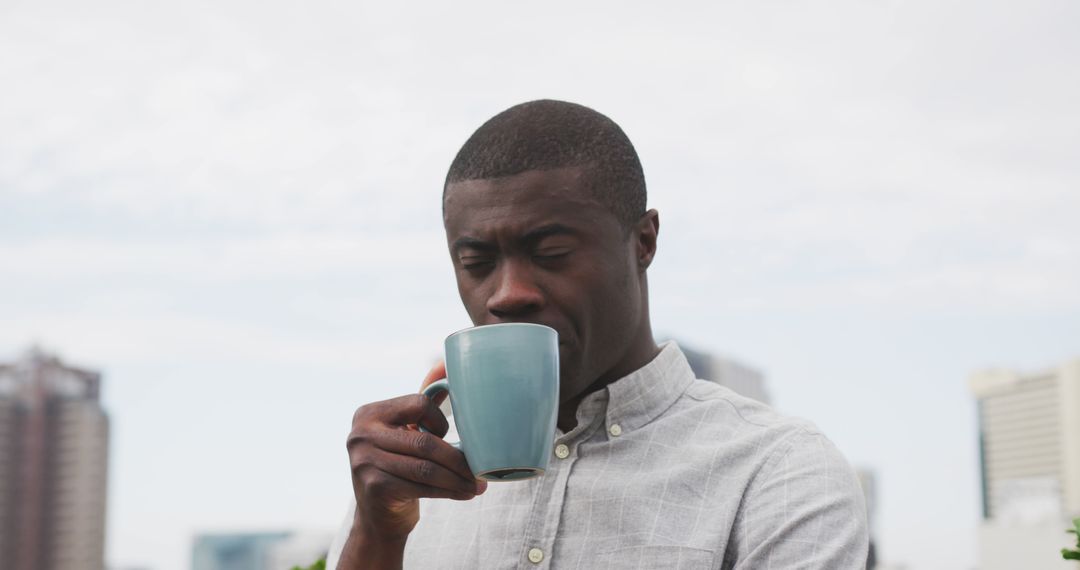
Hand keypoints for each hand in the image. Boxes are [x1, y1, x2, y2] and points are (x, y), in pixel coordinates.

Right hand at [346, 362, 485, 542]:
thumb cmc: (399, 464)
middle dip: (459, 458)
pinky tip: (464, 494)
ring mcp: (364, 462)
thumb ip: (424, 398)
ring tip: (478, 485)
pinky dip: (449, 492)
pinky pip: (421, 487)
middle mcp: (360, 434)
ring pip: (426, 468)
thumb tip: (447, 362)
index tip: (451, 436)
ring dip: (458, 479)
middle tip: (481, 470)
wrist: (377, 515)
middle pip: (424, 441)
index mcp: (370, 413)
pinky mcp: (374, 488)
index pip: (418, 403)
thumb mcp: (406, 430)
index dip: (440, 420)